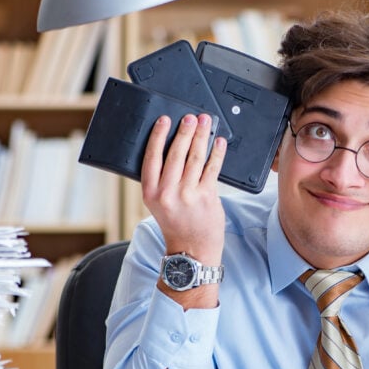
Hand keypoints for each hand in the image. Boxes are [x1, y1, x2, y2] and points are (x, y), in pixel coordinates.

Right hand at [141, 113, 226, 268]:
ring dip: (201, 137)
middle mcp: (167, 193)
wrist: (192, 250)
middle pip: (176, 154)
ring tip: (205, 123)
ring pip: (195, 158)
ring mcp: (188, 195)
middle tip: (190, 118)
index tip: (165, 121)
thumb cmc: (176, 224)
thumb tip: (171, 149)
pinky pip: (212, 168)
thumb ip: (161, 180)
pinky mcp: (206, 197)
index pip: (152, 157)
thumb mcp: (157, 203)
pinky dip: (216, 153)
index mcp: (150, 192)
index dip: (158, 136)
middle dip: (185, 131)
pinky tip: (219, 143)